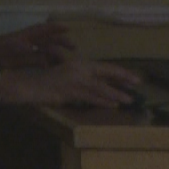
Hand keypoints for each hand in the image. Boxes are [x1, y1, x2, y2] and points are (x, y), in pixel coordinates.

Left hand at [0, 22, 75, 67]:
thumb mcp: (14, 54)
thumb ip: (31, 56)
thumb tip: (48, 58)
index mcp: (24, 36)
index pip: (42, 29)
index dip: (55, 27)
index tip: (68, 28)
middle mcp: (27, 41)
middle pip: (47, 40)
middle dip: (60, 42)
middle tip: (73, 47)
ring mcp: (25, 51)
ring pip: (45, 50)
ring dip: (55, 54)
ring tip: (66, 61)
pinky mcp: (23, 60)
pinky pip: (39, 60)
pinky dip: (47, 63)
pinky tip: (54, 68)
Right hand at [1, 60, 142, 107]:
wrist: (30, 85)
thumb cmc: (45, 78)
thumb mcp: (63, 72)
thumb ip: (78, 75)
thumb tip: (95, 80)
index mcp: (78, 63)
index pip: (103, 67)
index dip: (119, 72)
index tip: (133, 76)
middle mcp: (78, 70)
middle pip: (105, 74)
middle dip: (122, 79)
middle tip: (138, 83)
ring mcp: (75, 82)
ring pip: (101, 88)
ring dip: (116, 94)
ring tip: (129, 99)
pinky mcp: (71, 93)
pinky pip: (91, 98)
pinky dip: (103, 101)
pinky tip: (112, 104)